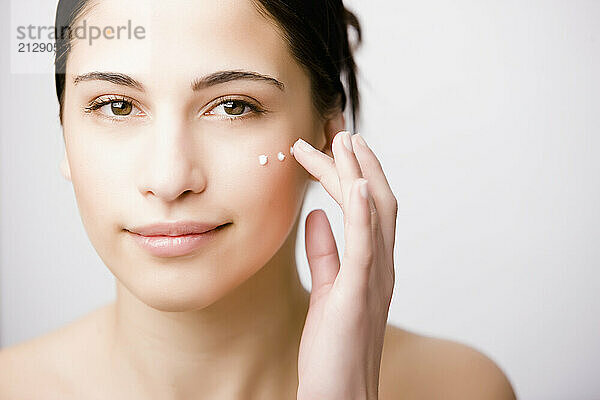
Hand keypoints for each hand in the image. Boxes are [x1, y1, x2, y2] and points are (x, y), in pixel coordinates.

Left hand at [292, 131, 396, 399]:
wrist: (339, 393)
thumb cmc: (332, 347)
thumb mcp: (326, 289)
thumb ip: (325, 251)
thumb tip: (316, 216)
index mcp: (372, 264)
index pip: (367, 208)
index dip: (354, 174)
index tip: (335, 147)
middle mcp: (381, 266)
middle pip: (377, 201)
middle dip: (359, 163)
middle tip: (339, 131)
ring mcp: (375, 279)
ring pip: (376, 214)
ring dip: (361, 174)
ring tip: (344, 141)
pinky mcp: (359, 293)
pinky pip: (365, 246)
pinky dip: (363, 212)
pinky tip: (356, 184)